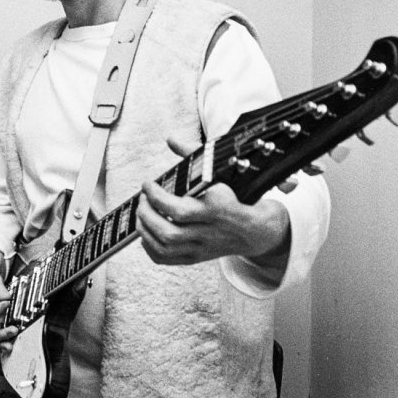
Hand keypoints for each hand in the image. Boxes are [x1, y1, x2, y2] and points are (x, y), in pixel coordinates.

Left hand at [135, 134, 290, 267]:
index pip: (180, 209)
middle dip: (148, 214)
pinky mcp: (196, 257)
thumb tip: (171, 139)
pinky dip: (149, 246)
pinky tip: (146, 232)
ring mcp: (202, 247)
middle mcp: (209, 231)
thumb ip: (193, 155)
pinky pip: (166, 259)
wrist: (256, 230)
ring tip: (142, 212)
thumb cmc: (233, 198)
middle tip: (143, 198)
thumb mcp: (218, 174)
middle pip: (169, 232)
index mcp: (216, 208)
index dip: (157, 197)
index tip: (148, 183)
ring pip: (165, 246)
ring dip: (145, 229)